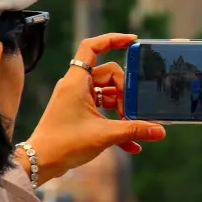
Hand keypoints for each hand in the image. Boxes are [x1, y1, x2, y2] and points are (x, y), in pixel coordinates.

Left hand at [17, 33, 165, 183]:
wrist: (41, 162)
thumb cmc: (65, 143)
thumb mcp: (104, 135)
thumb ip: (133, 130)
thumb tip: (160, 131)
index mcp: (77, 81)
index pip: (92, 47)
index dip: (112, 39)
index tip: (133, 41)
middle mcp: (76, 86)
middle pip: (108, 75)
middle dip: (125, 92)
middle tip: (132, 111)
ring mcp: (77, 99)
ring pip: (107, 94)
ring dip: (122, 109)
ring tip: (131, 126)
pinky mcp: (78, 113)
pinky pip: (102, 111)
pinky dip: (115, 123)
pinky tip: (131, 144)